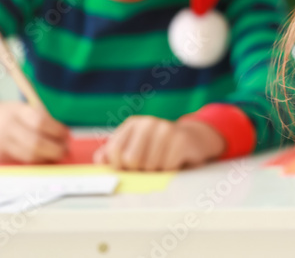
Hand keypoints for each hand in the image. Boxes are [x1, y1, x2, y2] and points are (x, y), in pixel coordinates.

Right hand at [0, 101, 68, 162]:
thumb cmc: (1, 116)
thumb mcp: (18, 109)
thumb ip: (38, 118)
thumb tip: (62, 134)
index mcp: (16, 110)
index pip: (41, 121)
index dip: (57, 130)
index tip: (66, 135)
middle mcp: (8, 126)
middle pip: (36, 142)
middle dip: (55, 148)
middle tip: (65, 150)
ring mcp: (1, 143)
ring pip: (29, 155)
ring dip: (47, 157)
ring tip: (56, 155)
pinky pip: (21, 161)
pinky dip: (35, 161)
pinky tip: (42, 159)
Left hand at [93, 116, 225, 170]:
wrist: (193, 140)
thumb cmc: (160, 148)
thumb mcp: (135, 148)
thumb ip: (113, 155)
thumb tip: (100, 161)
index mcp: (133, 124)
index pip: (114, 151)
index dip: (120, 166)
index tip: (130, 167)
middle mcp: (148, 122)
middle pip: (131, 159)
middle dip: (139, 170)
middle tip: (148, 166)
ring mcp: (166, 129)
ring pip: (150, 165)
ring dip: (156, 171)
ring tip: (162, 163)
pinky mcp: (181, 140)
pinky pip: (167, 167)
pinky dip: (170, 170)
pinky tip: (175, 161)